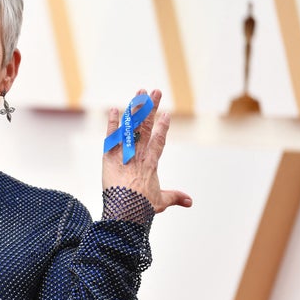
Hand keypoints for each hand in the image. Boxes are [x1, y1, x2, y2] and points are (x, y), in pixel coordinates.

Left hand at [102, 89, 191, 212]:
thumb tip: (190, 202)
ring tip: (140, 93)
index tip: (167, 113)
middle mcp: (139, 153)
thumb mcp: (161, 201)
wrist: (125, 207)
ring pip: (130, 126)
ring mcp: (124, 152)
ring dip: (135, 108)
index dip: (163, 127)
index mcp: (152, 162)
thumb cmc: (143, 206)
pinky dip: (112, 123)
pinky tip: (112, 109)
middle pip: (146, 126)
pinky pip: (111, 136)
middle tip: (156, 91)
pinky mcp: (109, 155)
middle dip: (152, 108)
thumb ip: (175, 197)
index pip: (159, 140)